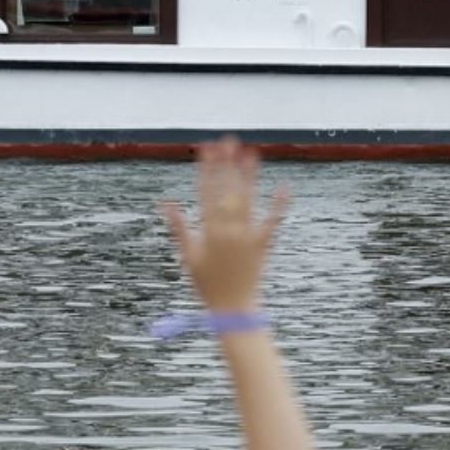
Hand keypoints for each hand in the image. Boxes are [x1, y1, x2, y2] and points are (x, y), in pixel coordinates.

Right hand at [160, 137, 287, 313]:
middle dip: (227, 164)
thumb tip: (166, 204)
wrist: (233, 308)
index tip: (206, 149)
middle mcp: (229, 230)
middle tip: (228, 141)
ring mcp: (248, 236)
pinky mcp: (263, 244)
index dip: (206, 168)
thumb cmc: (207, 285)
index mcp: (209, 231)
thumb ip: (179, 228)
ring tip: (251, 153)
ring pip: (248, 199)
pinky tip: (284, 188)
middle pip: (227, 190)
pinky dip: (279, 206)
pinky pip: (272, 222)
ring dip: (249, 176)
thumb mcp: (188, 256)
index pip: (206, 192)